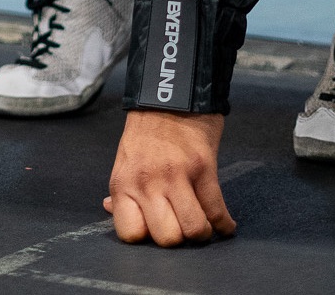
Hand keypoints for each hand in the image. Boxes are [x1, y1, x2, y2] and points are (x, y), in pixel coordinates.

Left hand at [104, 109, 235, 246]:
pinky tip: (225, 224)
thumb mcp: (125, 159)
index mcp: (124, 182)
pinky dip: (225, 224)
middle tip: (181, 226)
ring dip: (202, 232)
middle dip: (178, 239)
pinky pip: (217, 211)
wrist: (170, 96)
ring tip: (202, 224)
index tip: (156, 230)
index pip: (131, 234)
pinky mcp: (203, 168)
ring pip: (194, 230)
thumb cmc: (146, 131)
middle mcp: (147, 182)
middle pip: (167, 239)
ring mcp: (176, 175)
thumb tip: (109, 209)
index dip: (147, 238)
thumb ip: (121, 189)